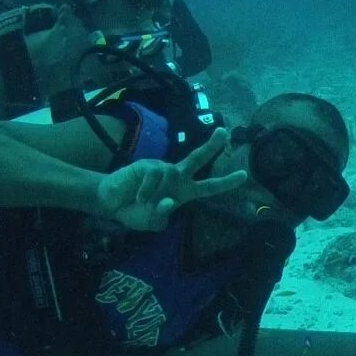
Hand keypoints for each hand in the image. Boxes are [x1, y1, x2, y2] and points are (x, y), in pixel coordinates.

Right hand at [94, 127, 246, 229]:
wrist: (111, 204)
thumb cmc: (136, 212)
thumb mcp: (152, 222)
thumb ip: (162, 216)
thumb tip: (170, 202)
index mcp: (184, 192)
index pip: (209, 187)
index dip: (226, 182)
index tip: (244, 175)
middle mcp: (177, 177)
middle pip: (198, 159)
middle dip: (212, 146)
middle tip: (224, 133)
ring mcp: (163, 168)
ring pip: (172, 173)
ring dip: (157, 193)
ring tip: (143, 202)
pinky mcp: (147, 164)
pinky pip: (154, 175)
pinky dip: (146, 190)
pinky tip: (138, 196)